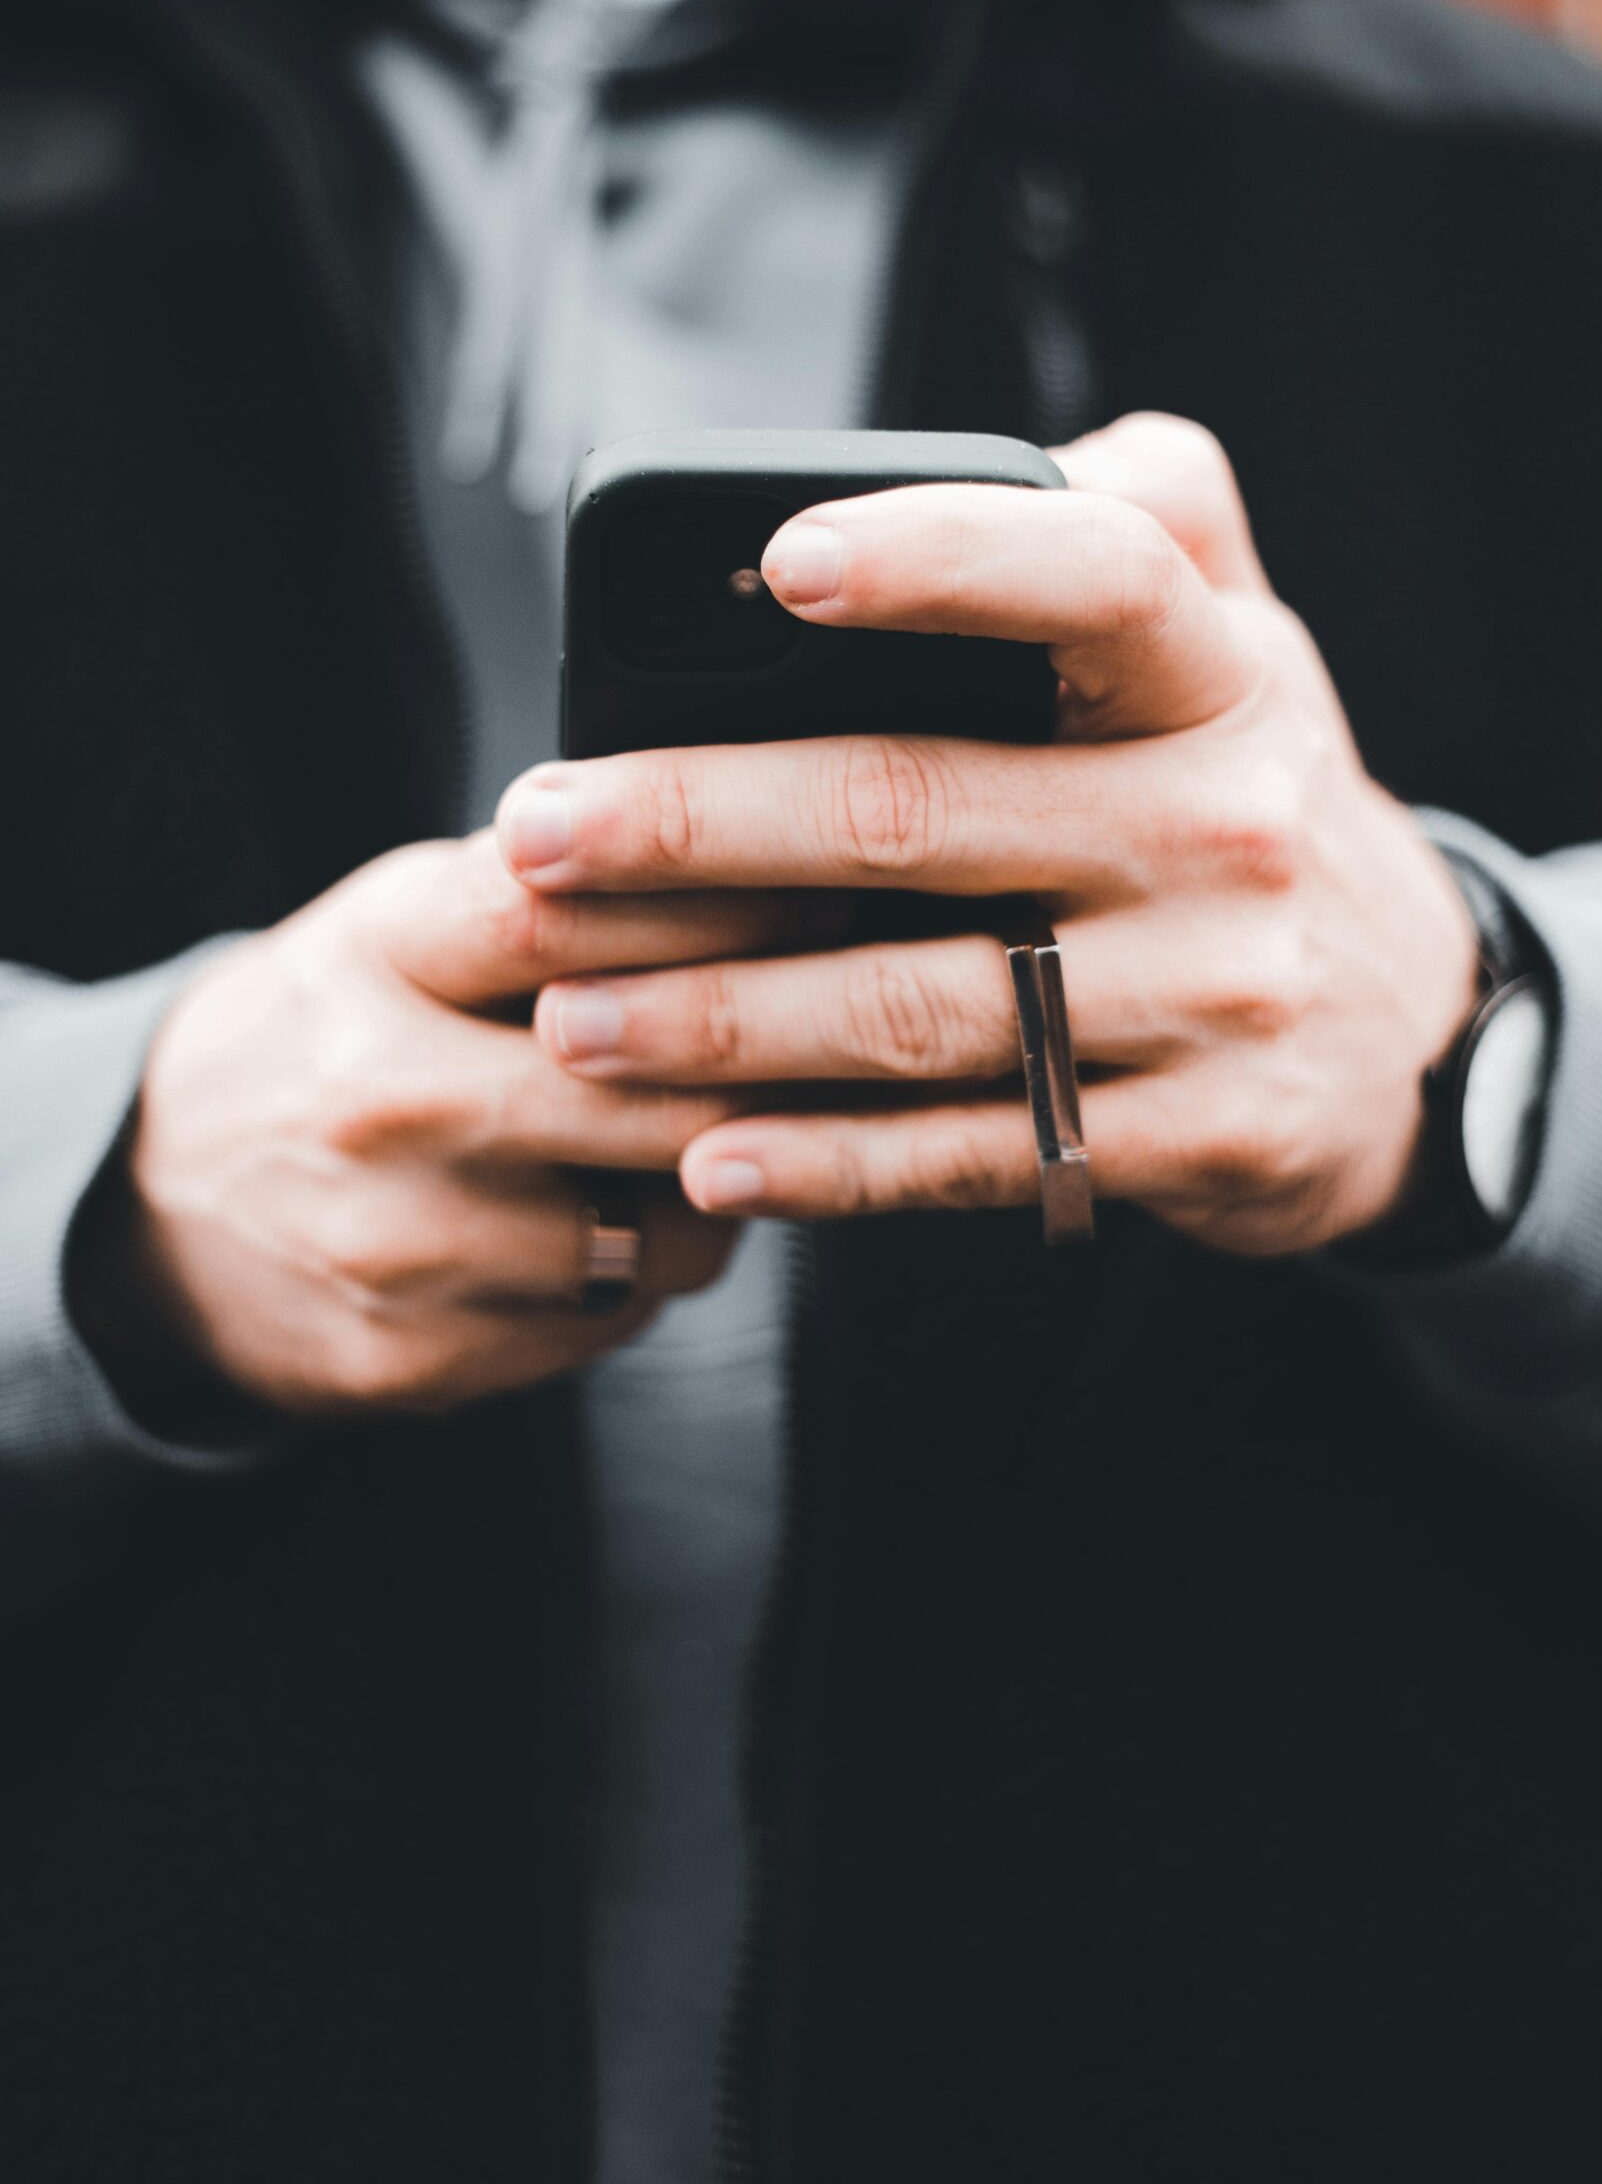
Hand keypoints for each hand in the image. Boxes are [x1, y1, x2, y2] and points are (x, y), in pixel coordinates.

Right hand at [118, 836, 791, 1413]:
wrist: (157, 1209)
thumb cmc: (331, 1038)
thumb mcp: (401, 925)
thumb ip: (553, 893)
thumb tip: (756, 863)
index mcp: (383, 953)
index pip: (577, 911)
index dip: (726, 905)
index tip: (823, 898)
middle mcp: (385, 1093)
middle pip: (660, 1084)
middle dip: (773, 1068)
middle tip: (825, 1048)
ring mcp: (399, 1239)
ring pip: (665, 1226)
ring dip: (722, 1189)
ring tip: (701, 1147)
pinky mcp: (416, 1356)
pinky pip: (613, 1318)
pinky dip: (644, 1273)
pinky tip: (610, 1228)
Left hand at [496, 416, 1480, 1256]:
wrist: (1419, 1035)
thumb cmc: (1255, 800)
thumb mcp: (1246, 644)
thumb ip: (1149, 521)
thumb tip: (1005, 450)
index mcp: (1222, 675)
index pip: (1096, 577)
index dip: (944, 559)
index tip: (784, 561)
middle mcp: (1224, 827)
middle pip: (926, 811)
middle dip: (702, 824)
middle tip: (539, 831)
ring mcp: (1213, 995)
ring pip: (922, 1005)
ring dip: (723, 1015)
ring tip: (571, 1013)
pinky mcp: (1192, 1137)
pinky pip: (976, 1151)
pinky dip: (829, 1163)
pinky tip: (703, 1153)